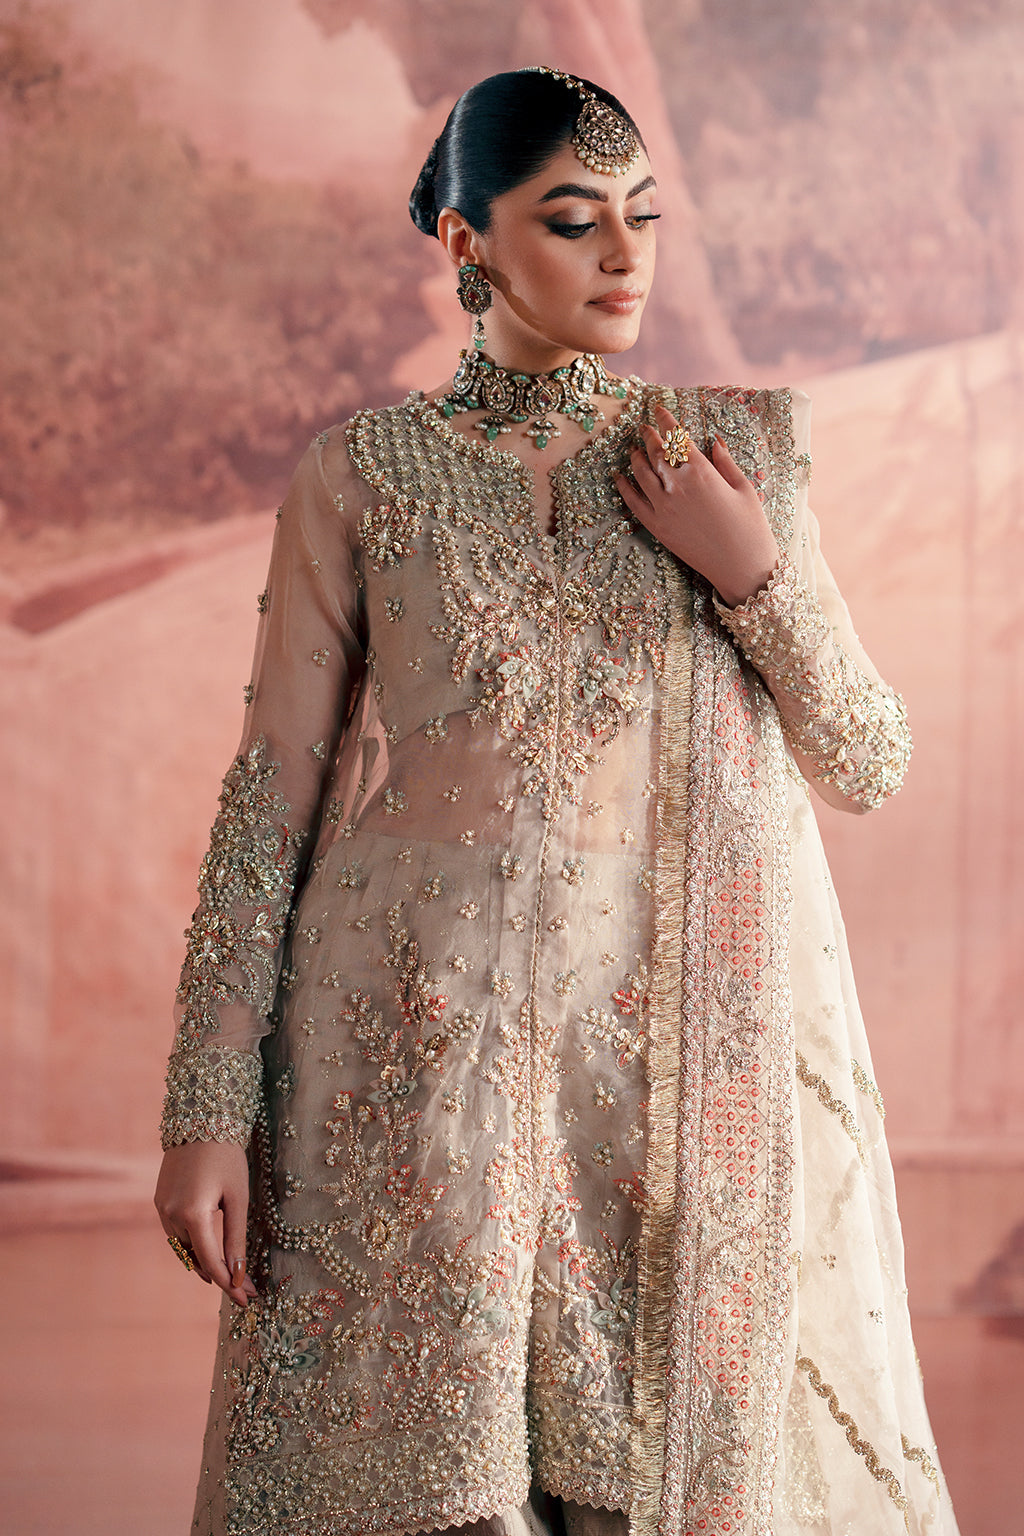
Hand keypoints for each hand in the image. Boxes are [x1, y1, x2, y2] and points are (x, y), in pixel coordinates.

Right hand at [155, 1141, 257, 1306]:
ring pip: (183, 1249)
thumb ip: (236, 1238)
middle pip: (196, 1259)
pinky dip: (192, 1246)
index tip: (247, 1300)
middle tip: (245, 1289)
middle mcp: (171, 1215)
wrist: (200, 1121)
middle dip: (221, 1276)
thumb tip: (238, 1274)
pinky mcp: (159, 1202)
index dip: (230, 1284)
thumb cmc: (226, 1157)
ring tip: (230, 1275)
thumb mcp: (238, 1198)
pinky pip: (175, 1234)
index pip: (212, 1262)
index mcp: (193, 1215)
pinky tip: (208, 1251)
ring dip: (204, 1262)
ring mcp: (161, 1209)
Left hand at [614, 405, 779, 607]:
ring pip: (641, 473)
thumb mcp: (744, 488)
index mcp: (702, 472)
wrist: (741, 566)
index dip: (666, 420)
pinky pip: (633, 502)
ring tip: (633, 449)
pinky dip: (624, 486)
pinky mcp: (657, 527)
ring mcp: (664, 507)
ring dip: (635, 457)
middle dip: (648, 436)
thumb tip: (714, 441)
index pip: (677, 437)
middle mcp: (678, 486)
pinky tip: (619, 477)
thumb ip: (726, 462)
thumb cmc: (750, 527)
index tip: (659, 410)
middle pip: (656, 452)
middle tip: (644, 427)